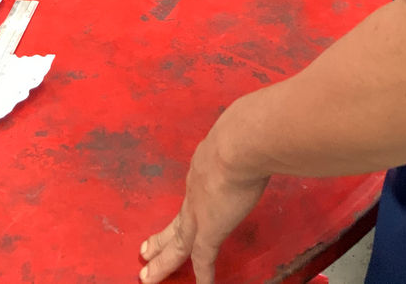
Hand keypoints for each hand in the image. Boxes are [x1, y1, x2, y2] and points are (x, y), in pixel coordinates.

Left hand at [139, 119, 268, 283]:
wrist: (237, 145)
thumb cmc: (242, 136)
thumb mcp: (237, 137)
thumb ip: (243, 143)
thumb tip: (260, 140)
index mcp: (202, 168)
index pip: (193, 194)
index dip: (187, 207)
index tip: (182, 216)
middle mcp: (195, 191)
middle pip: (175, 222)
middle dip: (160, 239)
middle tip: (145, 252)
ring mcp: (198, 213)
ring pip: (177, 244)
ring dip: (163, 261)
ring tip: (149, 276)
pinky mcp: (209, 230)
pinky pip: (202, 260)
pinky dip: (203, 276)